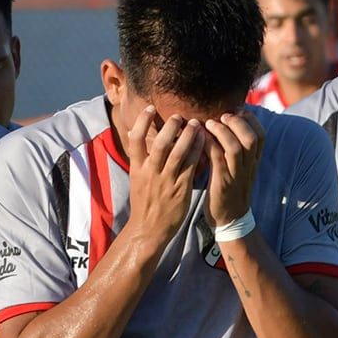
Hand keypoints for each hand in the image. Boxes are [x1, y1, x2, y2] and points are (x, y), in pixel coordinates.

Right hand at [117, 104, 203, 248]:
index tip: (150, 107)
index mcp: (137, 168)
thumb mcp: (136, 178)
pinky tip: (204, 142)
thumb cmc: (144, 202)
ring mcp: (166, 181)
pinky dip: (197, 151)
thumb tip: (134, 134)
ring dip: (188, 136)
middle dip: (170, 126)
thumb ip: (139, 157)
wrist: (149, 229)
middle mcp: (151, 172)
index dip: (142, 121)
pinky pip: (191, 166)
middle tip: (179, 115)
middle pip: (160, 143)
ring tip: (195, 124)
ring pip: (178, 153)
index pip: (136, 139)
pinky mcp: (181, 189)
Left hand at [202, 111, 263, 227]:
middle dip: (238, 122)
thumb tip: (228, 127)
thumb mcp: (240, 169)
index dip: (251, 120)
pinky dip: (209, 145)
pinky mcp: (221, 183)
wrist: (229, 219)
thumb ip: (237, 149)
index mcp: (254, 162)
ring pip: (236, 148)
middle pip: (251, 138)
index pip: (261, 135)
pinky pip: (217, 160)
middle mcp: (248, 167)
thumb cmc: (230, 189)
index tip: (237, 110)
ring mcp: (236, 175)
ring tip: (211, 123)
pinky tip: (201, 138)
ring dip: (223, 132)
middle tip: (224, 115)